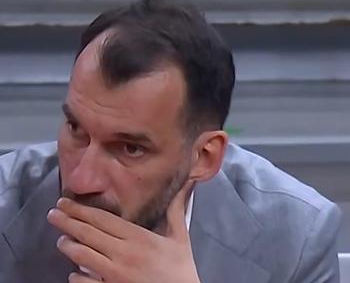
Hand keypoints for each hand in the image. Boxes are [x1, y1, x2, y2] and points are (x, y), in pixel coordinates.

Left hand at [48, 183, 199, 282]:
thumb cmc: (181, 270)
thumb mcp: (180, 238)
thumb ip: (176, 212)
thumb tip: (184, 187)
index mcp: (139, 238)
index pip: (102, 220)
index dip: (81, 210)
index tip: (66, 202)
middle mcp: (123, 254)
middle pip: (87, 234)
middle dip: (66, 222)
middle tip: (53, 214)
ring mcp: (114, 274)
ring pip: (81, 256)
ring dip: (68, 246)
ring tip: (62, 240)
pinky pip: (84, 282)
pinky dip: (76, 276)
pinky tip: (74, 273)